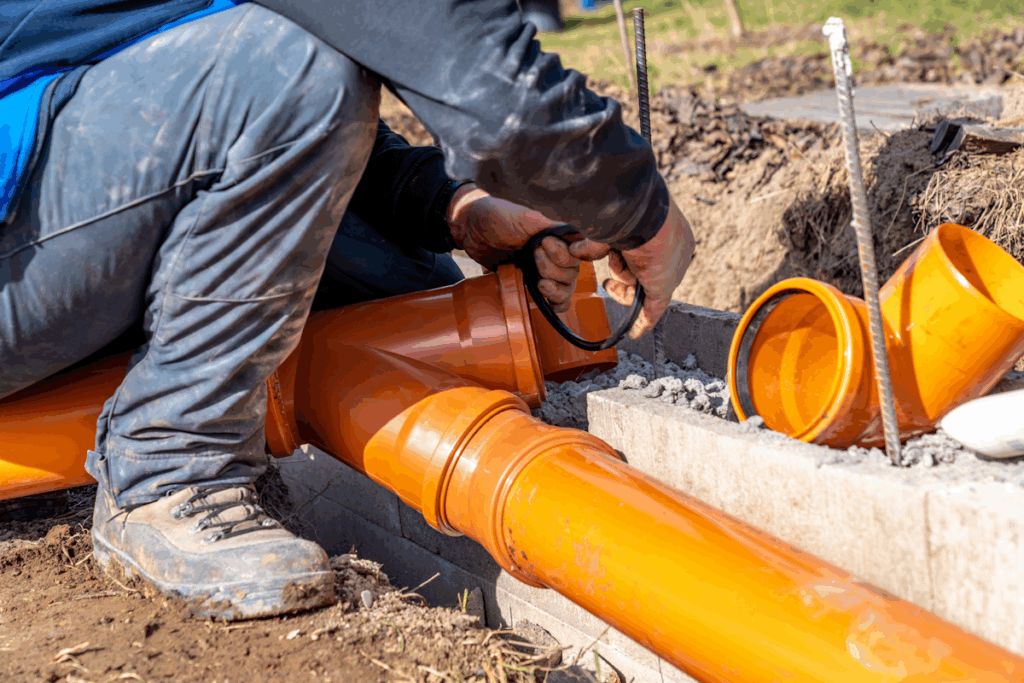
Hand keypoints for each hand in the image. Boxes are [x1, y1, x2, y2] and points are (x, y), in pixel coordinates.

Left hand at [447, 184, 593, 312]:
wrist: (469, 229)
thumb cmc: (495, 217)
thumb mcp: (524, 218)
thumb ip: (550, 227)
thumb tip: (575, 234)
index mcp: (557, 235)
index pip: (584, 249)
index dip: (581, 253)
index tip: (561, 249)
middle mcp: (555, 253)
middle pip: (574, 272)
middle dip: (556, 268)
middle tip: (534, 254)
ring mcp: (543, 270)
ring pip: (566, 288)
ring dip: (556, 288)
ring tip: (539, 281)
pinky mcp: (530, 284)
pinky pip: (553, 300)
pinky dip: (554, 303)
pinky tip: (544, 299)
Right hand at [568, 197, 694, 338]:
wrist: (644, 217)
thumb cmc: (628, 213)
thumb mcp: (611, 225)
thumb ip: (598, 240)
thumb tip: (576, 250)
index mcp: (664, 230)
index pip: (645, 255)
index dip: (625, 263)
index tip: (612, 265)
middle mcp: (671, 251)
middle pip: (642, 274)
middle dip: (623, 279)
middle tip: (608, 283)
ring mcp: (669, 271)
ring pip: (640, 288)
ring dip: (622, 285)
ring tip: (613, 277)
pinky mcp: (663, 288)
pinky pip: (653, 310)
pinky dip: (643, 321)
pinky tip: (634, 332)